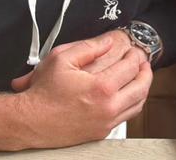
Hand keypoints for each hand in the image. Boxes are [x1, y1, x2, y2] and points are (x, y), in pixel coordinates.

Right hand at [10, 31, 152, 147]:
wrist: (30, 121)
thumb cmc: (43, 92)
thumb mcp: (62, 58)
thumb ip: (89, 47)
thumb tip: (108, 42)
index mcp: (101, 87)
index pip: (131, 68)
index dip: (135, 56)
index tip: (134, 51)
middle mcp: (108, 107)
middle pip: (141, 87)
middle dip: (146, 72)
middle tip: (143, 63)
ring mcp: (106, 122)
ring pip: (137, 104)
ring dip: (142, 88)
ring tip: (140, 77)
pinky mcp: (101, 132)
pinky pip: (126, 117)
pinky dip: (132, 104)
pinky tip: (128, 95)